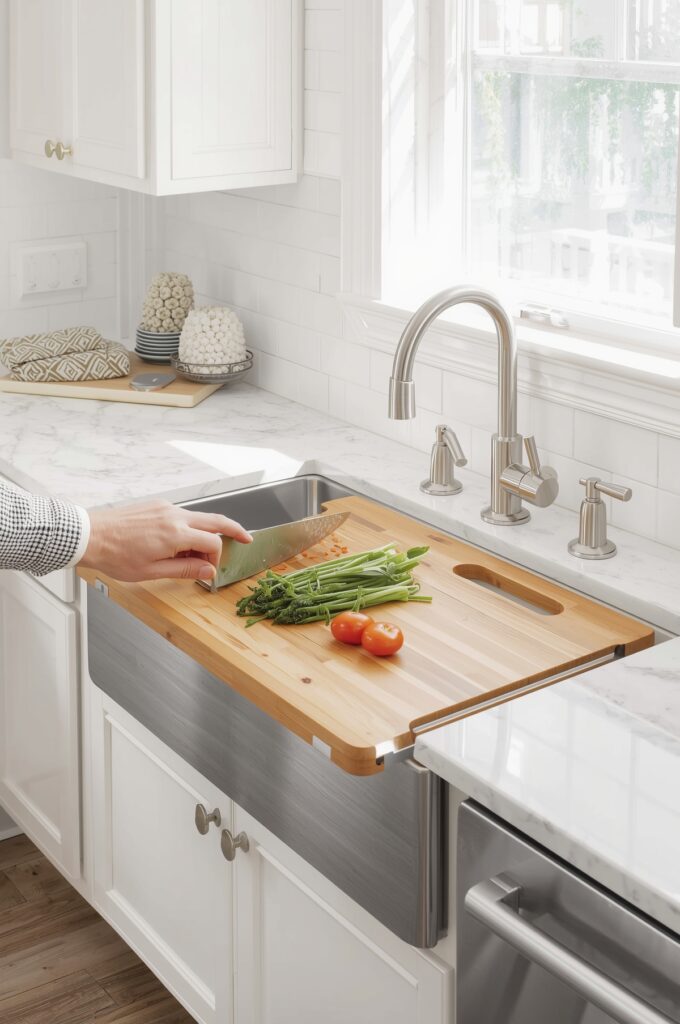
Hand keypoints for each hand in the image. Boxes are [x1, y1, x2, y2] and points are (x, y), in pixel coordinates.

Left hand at [80, 499, 251, 582]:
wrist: (90, 535)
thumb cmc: (116, 556)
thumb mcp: (152, 571)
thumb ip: (185, 569)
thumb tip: (208, 571)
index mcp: (176, 534)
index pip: (213, 542)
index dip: (215, 558)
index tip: (209, 570)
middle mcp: (175, 516)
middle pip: (216, 520)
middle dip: (234, 529)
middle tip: (246, 538)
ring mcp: (166, 508)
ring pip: (199, 517)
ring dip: (206, 532)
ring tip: (200, 550)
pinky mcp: (157, 505)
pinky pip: (183, 514)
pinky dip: (190, 526)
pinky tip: (179, 542)